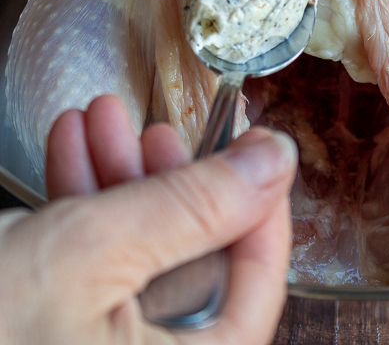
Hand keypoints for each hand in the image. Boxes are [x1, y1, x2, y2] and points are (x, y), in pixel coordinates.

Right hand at [0, 96, 296, 344]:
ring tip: (100, 117)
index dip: (258, 202)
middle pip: (191, 262)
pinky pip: (88, 273)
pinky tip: (68, 151)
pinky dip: (79, 210)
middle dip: (167, 177)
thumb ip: (196, 205)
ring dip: (116, 180)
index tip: (252, 141)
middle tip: (155, 123)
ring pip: (134, 259)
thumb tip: (277, 159)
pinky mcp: (60, 337)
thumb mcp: (95, 254)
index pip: (256, 283)